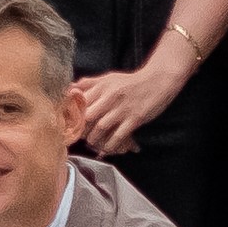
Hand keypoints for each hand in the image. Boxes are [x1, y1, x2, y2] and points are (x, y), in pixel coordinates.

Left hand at [69, 53, 185, 158]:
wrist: (158, 80)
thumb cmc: (130, 81)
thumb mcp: (108, 78)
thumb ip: (88, 83)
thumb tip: (69, 89)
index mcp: (101, 86)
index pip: (80, 103)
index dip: (72, 116)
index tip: (70, 124)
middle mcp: (110, 97)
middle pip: (87, 117)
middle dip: (81, 130)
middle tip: (80, 136)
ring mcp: (123, 108)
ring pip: (101, 128)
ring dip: (94, 139)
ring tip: (93, 142)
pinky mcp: (135, 118)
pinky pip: (118, 136)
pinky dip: (110, 144)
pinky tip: (107, 148)